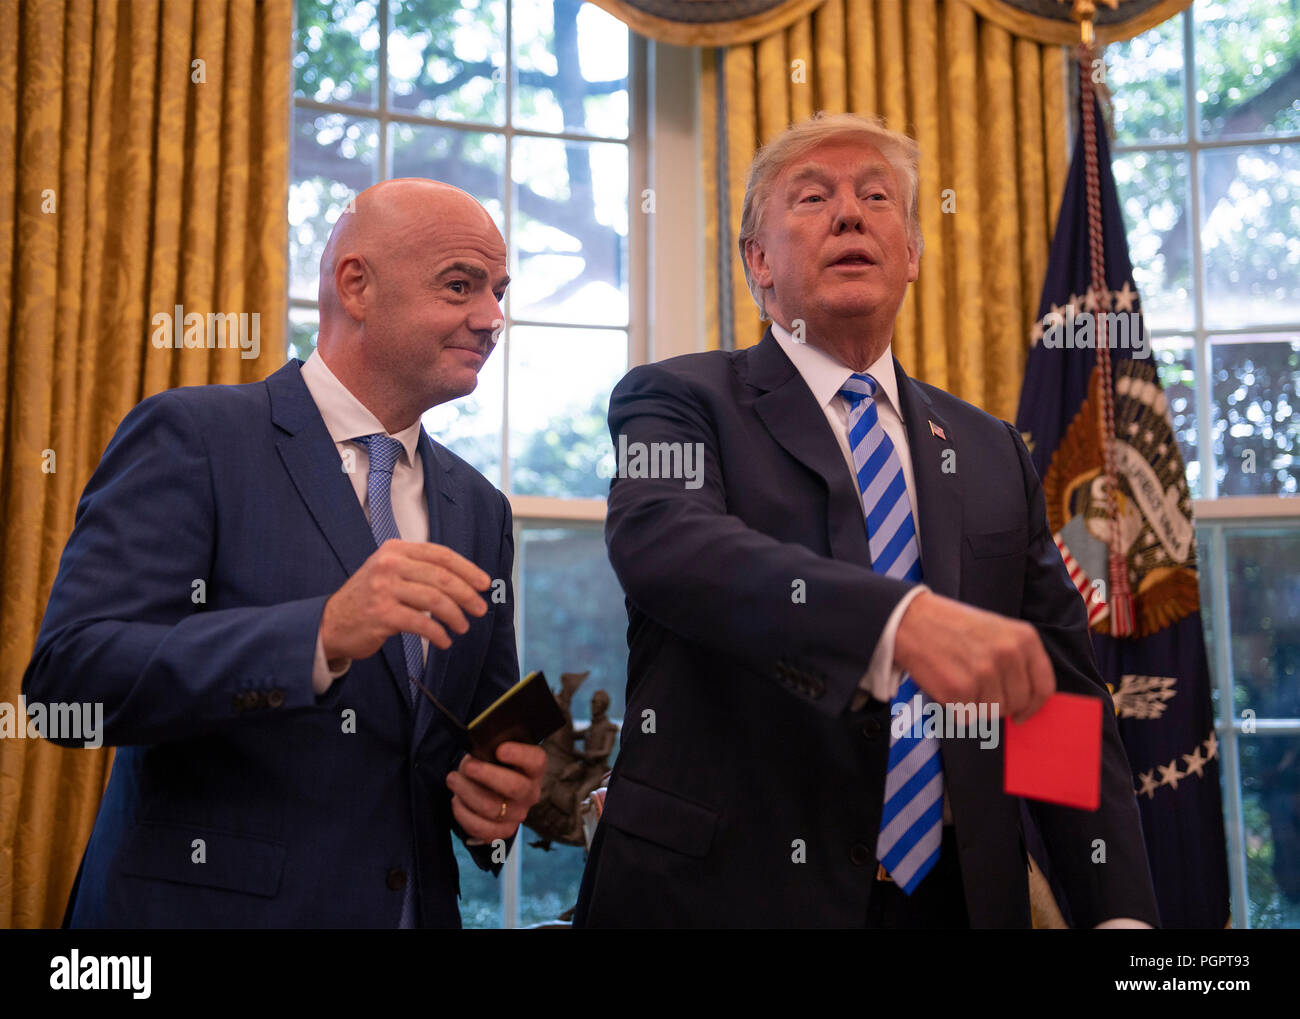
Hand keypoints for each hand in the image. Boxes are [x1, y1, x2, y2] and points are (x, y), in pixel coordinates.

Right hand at [319, 540, 489, 664]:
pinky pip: (421, 623)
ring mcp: (384, 588)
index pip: (441, 554)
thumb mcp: (390, 572)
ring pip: (435, 600)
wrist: (330, 623)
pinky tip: (444, 640)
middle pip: (442, 577)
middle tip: (480, 609)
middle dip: (467, 594)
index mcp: (395, 549)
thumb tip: (465, 580)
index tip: (484, 583)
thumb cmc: (368, 599)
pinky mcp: (382, 614)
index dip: (467, 569)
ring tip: (463, 627)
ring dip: (455, 615)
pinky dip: (438, 634)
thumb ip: (419, 570)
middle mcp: (389, 564)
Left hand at [446, 742, 545, 842]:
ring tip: (453, 779)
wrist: (494, 789)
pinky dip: (464, 814)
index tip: (499, 750)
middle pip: (514, 787)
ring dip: (467, 792)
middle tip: (467, 766)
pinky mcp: (504, 831)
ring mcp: (519, 814)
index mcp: (534, 769)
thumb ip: (490, 751)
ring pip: (491, 808)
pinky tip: (456, 800)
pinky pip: (481, 828)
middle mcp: (531, 793)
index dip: (519, 755)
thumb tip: (475, 757)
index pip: (536, 761)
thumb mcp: (496, 752)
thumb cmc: (494, 764)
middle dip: (486, 775)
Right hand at [893, 591, 1054, 722]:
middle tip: (979, 689)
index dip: (1034, 705)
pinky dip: (956, 707)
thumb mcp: (998, 631)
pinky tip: (947, 684)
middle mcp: (1008, 655)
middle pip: (1018, 703)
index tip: (1023, 713)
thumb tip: (1026, 700)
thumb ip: (1018, 660)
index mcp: (1024, 638)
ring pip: (993, 712)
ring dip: (977, 705)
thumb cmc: (954, 627)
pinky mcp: (960, 690)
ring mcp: (984, 673)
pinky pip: (968, 716)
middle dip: (1000, 704)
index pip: (1044, 686)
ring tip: (961, 679)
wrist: (913, 620)